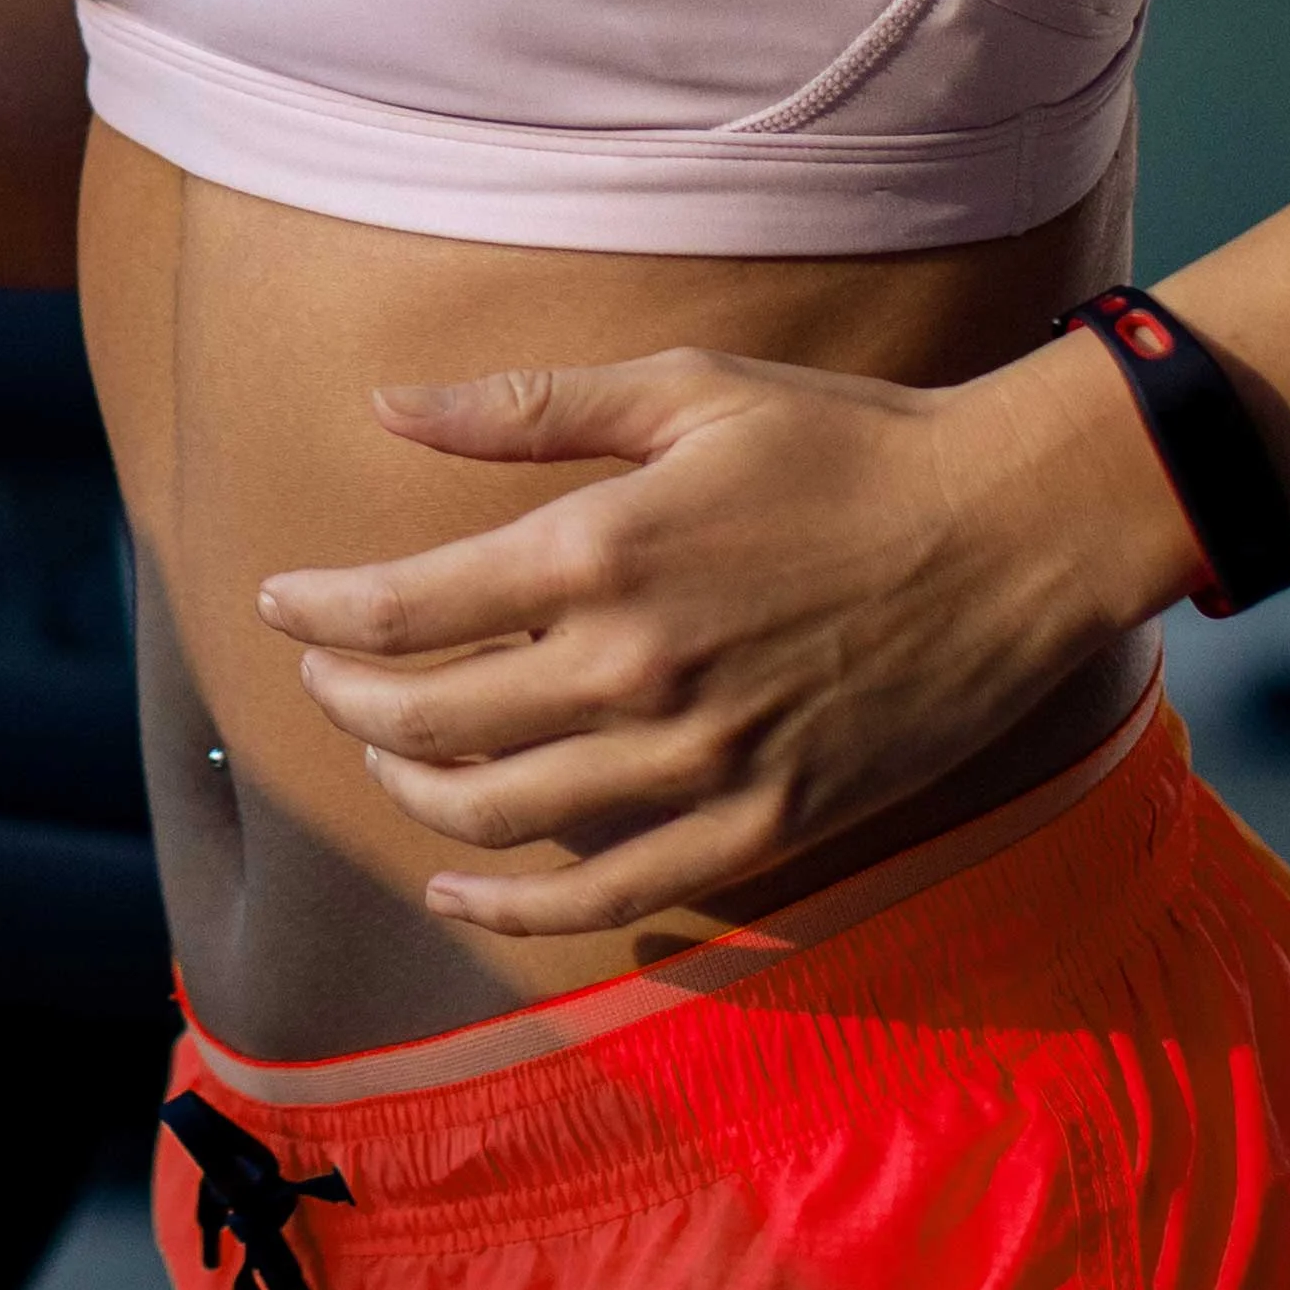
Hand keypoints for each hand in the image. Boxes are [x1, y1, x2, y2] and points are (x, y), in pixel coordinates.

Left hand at [250, 340, 1183, 937]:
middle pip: (428, 718)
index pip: (403, 609)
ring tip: (381, 750)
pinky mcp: (760, 827)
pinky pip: (604, 895)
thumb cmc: (844, 441)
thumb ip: (526, 409)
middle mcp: (632, 672)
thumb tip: (386, 407)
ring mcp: (697, 764)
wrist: (1009, 532)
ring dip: (412, 788)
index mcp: (600, 553)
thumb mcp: (682, 387)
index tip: (280, 603)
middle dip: (345, 697)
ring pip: (496, 814)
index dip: (319, 612)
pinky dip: (511, 902)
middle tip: (321, 671)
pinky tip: (456, 882)